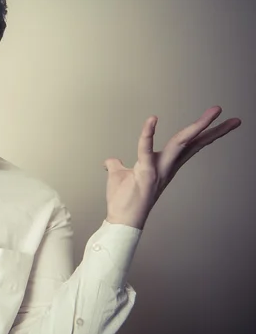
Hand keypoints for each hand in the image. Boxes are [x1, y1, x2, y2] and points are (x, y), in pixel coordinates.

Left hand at [103, 106, 241, 229]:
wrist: (121, 221)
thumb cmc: (122, 201)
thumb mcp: (119, 176)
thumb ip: (117, 166)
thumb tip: (110, 161)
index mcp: (165, 166)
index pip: (189, 145)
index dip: (204, 132)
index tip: (218, 119)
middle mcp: (167, 167)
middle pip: (194, 143)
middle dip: (212, 127)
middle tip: (223, 111)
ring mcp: (159, 170)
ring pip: (181, 143)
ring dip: (197, 126)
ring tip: (214, 112)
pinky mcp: (146, 173)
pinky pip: (146, 149)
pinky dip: (148, 134)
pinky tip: (152, 118)